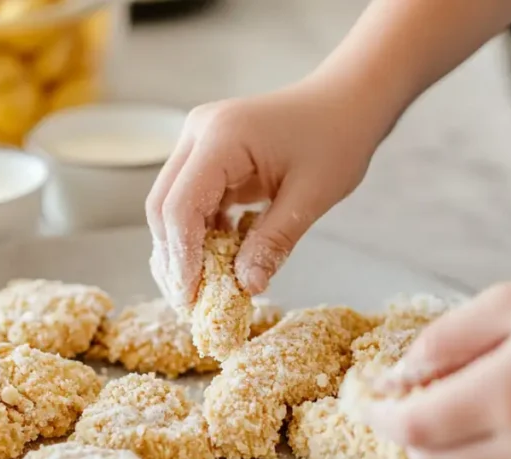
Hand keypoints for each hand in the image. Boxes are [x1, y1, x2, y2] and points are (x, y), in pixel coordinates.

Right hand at [146, 80, 382, 306]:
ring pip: (171, 208)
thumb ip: (274, 241)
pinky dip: (199, 236)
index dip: (181, 256)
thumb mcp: (312, 195)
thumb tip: (246, 288)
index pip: (180, 205)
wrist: (347, 102)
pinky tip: (217, 264)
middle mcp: (197, 135)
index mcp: (221, 137)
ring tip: (201, 292)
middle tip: (190, 304)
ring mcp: (198, 144)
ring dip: (182, 251)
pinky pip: (190, 203)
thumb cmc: (337, 139)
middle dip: (173, 259)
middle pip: (163, 207)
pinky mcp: (207, 158)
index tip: (192, 298)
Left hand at [362, 278, 510, 458]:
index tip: (366, 404)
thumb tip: (397, 374)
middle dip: (411, 436)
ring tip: (469, 411)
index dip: (380, 416)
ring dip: (450, 453)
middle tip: (413, 405)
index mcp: (509, 395)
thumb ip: (444, 341)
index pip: (413, 426)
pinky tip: (510, 430)